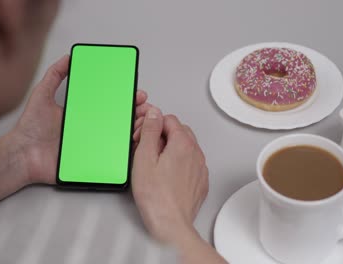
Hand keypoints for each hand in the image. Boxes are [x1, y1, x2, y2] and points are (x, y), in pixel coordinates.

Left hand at [11, 55, 150, 183]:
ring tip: (142, 122)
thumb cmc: (30, 128)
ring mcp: (94, 146)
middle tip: (144, 107)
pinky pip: (115, 158)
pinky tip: (135, 141)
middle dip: (138, 112)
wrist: (22, 155)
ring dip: (137, 129)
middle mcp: (92, 129)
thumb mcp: (42, 95)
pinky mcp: (92, 162)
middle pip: (121, 120)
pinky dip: (129, 151)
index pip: (111, 104)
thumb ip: (54, 75)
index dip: (127, 99)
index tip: (136, 93)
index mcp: (84, 114)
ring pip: (122, 137)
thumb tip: (68, 57)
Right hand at [132, 108, 208, 244]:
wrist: (170, 224)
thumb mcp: (144, 158)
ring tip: (155, 164)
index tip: (142, 136)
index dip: (152, 125)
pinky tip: (166, 175)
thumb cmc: (156, 197)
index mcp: (183, 144)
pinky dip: (179, 162)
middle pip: (179, 131)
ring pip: (186, 146)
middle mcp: (196, 153)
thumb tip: (154, 115)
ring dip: (171, 148)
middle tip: (146, 148)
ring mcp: (200, 168)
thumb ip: (150, 131)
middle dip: (162, 135)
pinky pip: (191, 163)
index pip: (169, 119)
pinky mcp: (200, 181)